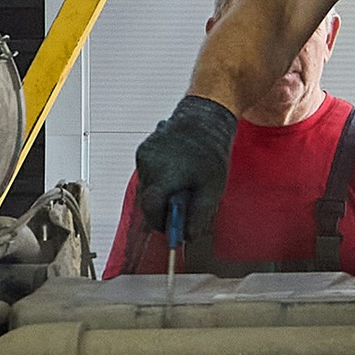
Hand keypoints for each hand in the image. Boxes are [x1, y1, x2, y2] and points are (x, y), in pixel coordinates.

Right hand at [132, 95, 237, 250]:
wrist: (205, 119)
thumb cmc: (211, 151)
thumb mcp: (212, 188)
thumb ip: (199, 214)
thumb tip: (187, 236)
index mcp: (165, 173)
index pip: (150, 209)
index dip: (160, 223)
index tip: (170, 229)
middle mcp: (149, 163)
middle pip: (147, 199)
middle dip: (163, 207)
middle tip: (182, 205)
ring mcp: (143, 155)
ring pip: (146, 187)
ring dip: (161, 191)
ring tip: (181, 182)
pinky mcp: (142, 149)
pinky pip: (146, 174)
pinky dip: (158, 178)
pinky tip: (175, 170)